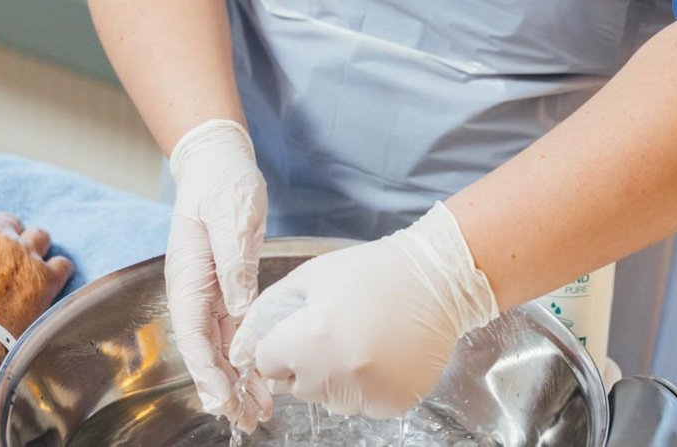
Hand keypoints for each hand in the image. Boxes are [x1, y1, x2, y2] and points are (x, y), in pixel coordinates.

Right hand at [165, 119, 269, 427]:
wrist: (220, 163)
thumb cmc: (222, 184)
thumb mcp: (229, 217)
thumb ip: (232, 261)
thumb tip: (238, 304)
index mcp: (187, 278)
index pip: (192, 335)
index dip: (207, 371)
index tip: (225, 397)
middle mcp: (194, 292)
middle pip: (205, 351)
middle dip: (225, 388)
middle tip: (248, 418)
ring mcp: (210, 292)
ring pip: (221, 347)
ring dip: (239, 379)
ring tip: (260, 411)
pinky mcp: (228, 287)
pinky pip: (235, 331)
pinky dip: (248, 356)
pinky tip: (264, 377)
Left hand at [229, 203, 498, 418]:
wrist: (435, 282)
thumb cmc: (372, 272)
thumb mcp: (312, 276)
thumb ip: (270, 309)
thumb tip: (241, 346)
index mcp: (312, 337)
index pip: (266, 363)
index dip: (279, 343)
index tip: (297, 329)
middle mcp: (337, 373)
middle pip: (296, 385)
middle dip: (305, 361)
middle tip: (334, 330)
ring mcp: (366, 394)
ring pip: (328, 399)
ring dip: (334, 377)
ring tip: (361, 339)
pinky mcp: (391, 405)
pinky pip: (361, 404)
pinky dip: (364, 386)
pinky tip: (380, 354)